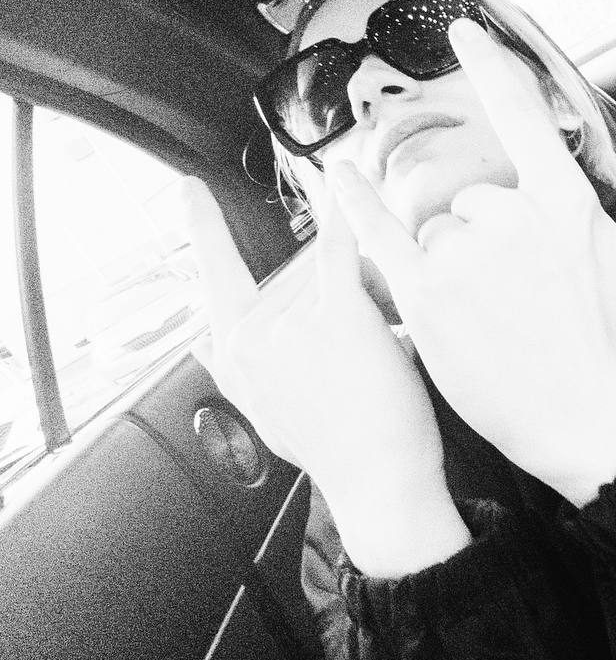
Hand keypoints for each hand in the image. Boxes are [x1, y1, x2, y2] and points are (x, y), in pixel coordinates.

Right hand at [183, 179, 469, 576]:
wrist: (379, 480)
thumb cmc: (337, 448)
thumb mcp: (265, 415)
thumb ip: (238, 374)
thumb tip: (202, 344)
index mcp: (235, 355)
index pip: (216, 279)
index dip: (204, 229)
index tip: (190, 190)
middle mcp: (252, 334)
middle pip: (299, 272)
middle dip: (336, 293)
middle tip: (362, 351)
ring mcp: (289, 322)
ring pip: (332, 270)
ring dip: (365, 291)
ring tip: (378, 351)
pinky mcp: (334, 313)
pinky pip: (339, 248)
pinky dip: (343, 213)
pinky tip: (341, 179)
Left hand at [332, 19, 615, 508]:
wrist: (597, 426)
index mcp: (566, 201)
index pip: (520, 112)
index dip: (491, 63)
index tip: (464, 28)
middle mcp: (513, 218)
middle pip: (474, 199)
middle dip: (486, 237)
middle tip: (518, 296)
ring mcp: (468, 259)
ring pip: (440, 233)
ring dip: (455, 265)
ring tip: (493, 319)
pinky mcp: (429, 301)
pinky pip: (383, 241)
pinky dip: (356, 208)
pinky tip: (336, 176)